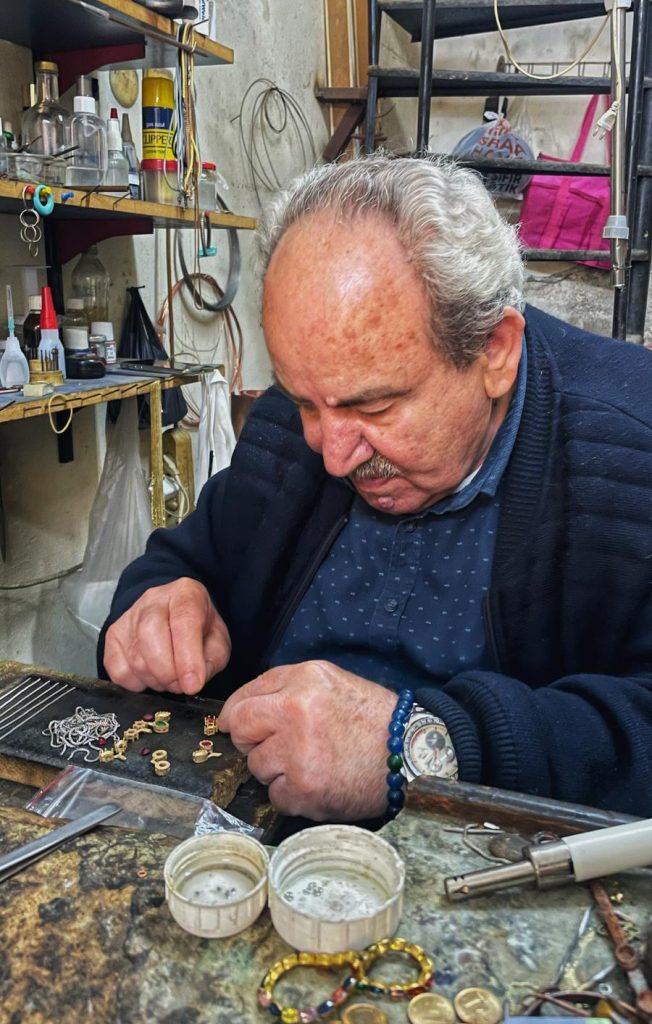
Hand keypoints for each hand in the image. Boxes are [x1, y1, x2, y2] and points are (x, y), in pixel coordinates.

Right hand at [104, 577, 230, 694]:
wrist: (175, 618)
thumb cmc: (200, 630)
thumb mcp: (218, 641)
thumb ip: (211, 661)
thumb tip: (192, 682)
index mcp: (186, 594)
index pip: (183, 621)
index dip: (188, 658)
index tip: (193, 685)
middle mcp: (153, 599)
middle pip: (150, 634)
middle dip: (167, 671)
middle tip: (181, 686)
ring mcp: (129, 616)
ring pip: (135, 656)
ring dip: (155, 680)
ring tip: (170, 680)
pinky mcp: (113, 635)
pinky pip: (118, 668)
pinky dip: (135, 683)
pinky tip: (150, 678)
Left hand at [218, 660, 396, 820]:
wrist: (410, 754)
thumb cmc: (373, 719)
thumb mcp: (333, 682)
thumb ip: (289, 688)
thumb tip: (246, 709)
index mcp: (304, 681)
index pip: (246, 696)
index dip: (235, 713)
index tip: (232, 724)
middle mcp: (295, 712)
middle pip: (242, 729)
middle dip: (250, 740)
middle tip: (271, 746)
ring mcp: (297, 753)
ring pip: (256, 766)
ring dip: (275, 770)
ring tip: (309, 764)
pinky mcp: (304, 789)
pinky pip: (275, 796)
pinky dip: (291, 795)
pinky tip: (317, 783)